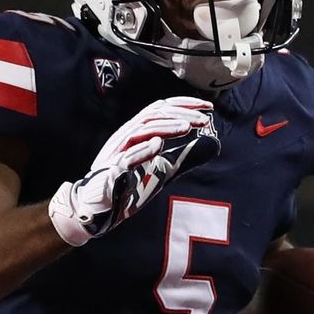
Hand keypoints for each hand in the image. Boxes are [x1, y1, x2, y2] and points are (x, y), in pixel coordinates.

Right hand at [49, 96, 219, 245]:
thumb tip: (214, 144)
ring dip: (165, 127)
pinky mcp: (112, 171)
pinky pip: (127, 157)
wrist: (98, 209)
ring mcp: (117, 152)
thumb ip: (185, 157)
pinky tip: (159, 145)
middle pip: (153, 114)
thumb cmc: (128, 186)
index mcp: (138, 133)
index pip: (161, 108)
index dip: (185, 104)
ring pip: (141, 130)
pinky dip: (143, 149)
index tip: (209, 107)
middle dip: (180, 113)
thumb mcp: (165, 169)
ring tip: (187, 127)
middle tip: (204, 118)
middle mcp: (127, 136)